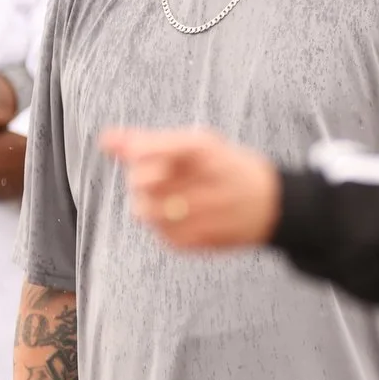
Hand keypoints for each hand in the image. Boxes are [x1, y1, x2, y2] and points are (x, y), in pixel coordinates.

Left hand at [100, 127, 281, 249]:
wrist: (272, 204)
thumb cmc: (227, 168)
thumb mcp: (196, 144)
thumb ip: (148, 142)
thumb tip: (106, 139)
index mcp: (204, 150)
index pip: (149, 151)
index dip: (137, 154)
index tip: (139, 156)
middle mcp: (203, 181)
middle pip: (140, 182)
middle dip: (140, 179)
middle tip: (159, 178)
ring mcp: (203, 214)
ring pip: (145, 211)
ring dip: (148, 204)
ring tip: (169, 198)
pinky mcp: (201, 240)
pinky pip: (161, 234)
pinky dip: (164, 226)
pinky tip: (183, 217)